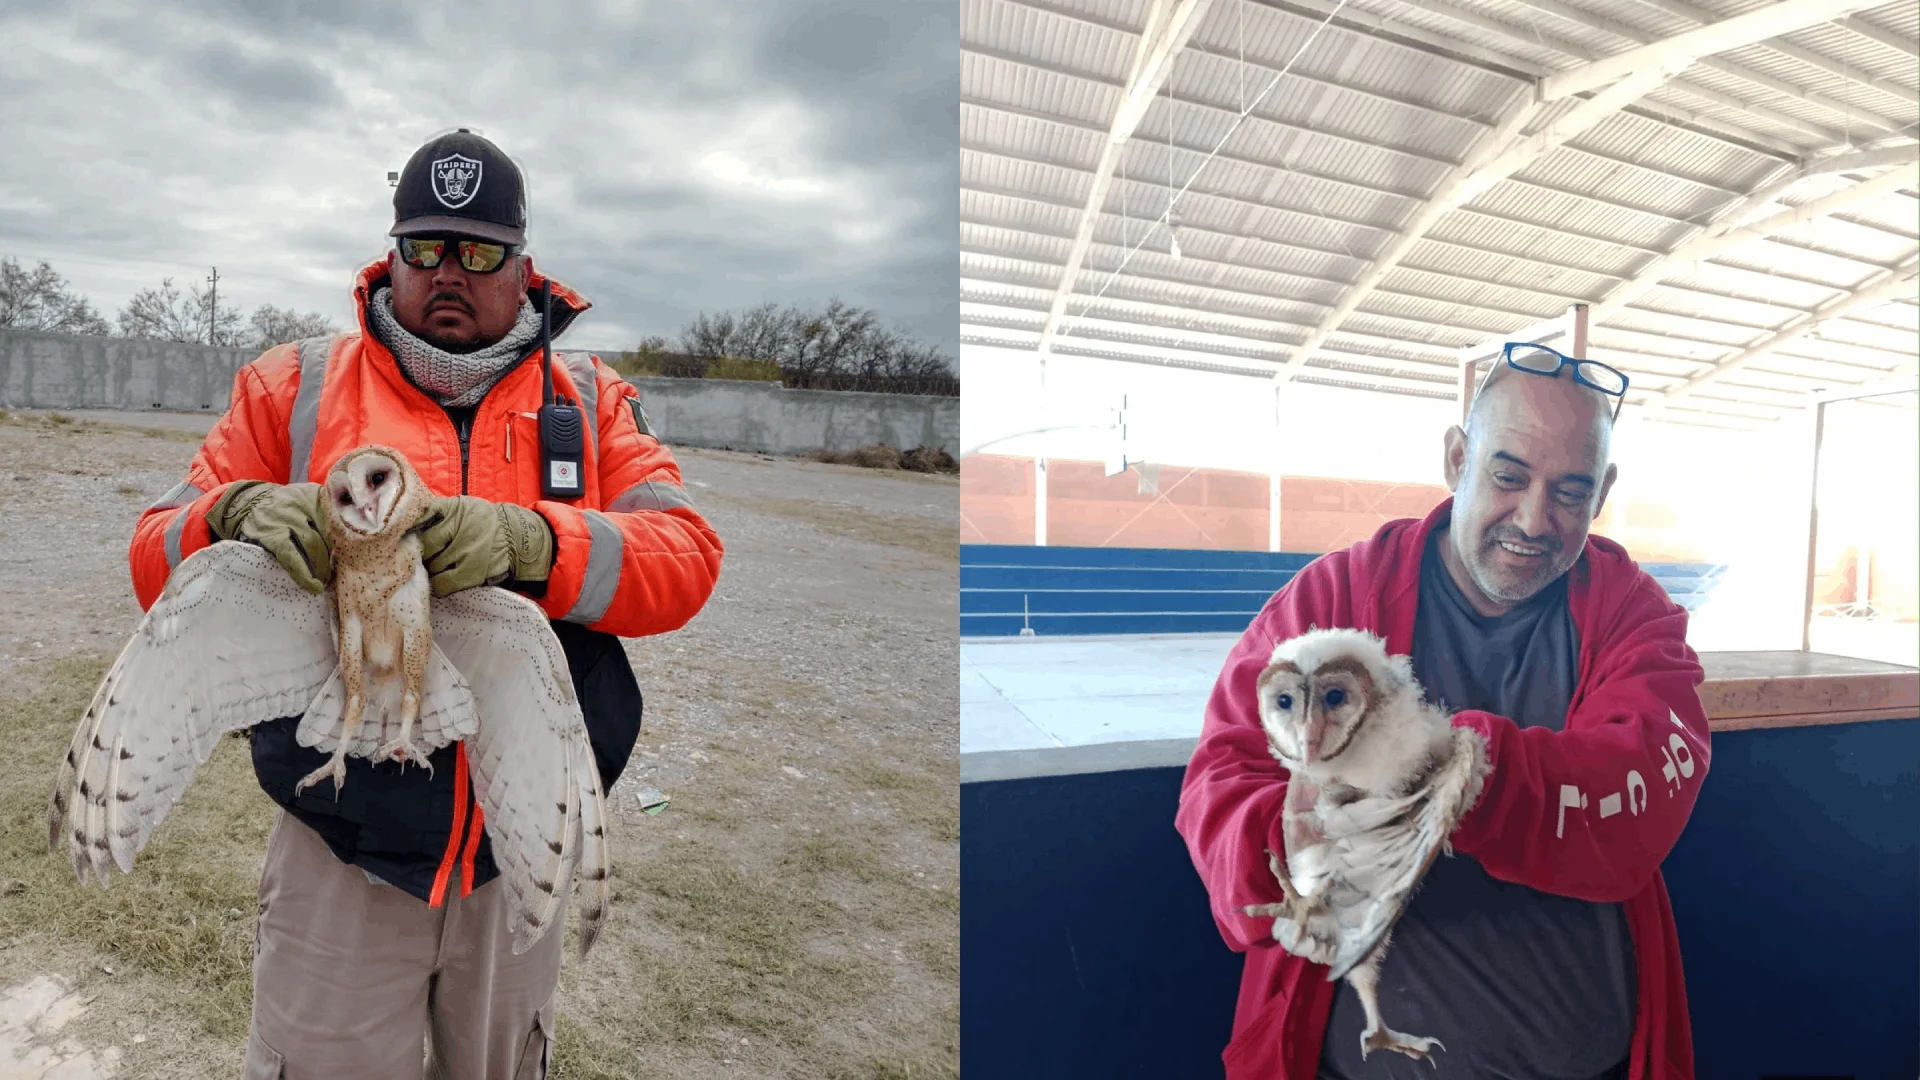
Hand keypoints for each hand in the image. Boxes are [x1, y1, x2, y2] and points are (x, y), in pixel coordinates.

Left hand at [205, 481, 332, 592]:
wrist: (254, 500)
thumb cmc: (256, 530)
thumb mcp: (255, 544)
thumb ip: (274, 558)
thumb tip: (299, 579)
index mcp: (269, 530)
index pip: (290, 555)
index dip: (304, 573)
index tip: (315, 587)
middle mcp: (286, 514)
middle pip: (313, 543)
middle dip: (323, 564)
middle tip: (328, 578)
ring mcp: (302, 501)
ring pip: (327, 529)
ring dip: (334, 549)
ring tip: (336, 563)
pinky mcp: (314, 493)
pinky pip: (333, 514)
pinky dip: (339, 529)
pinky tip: (343, 541)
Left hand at [412, 496, 553, 596]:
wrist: (515, 536)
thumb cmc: (482, 522)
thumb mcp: (461, 506)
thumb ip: (436, 512)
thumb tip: (404, 526)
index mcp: (453, 509)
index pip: (419, 518)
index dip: (407, 529)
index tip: (400, 537)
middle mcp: (459, 528)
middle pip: (423, 546)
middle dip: (419, 553)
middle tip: (422, 556)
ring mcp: (465, 552)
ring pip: (430, 566)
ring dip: (429, 569)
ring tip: (435, 567)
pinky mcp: (471, 573)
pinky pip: (442, 584)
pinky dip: (438, 584)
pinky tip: (441, 580)